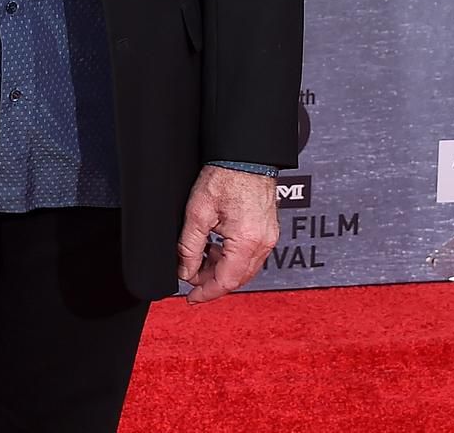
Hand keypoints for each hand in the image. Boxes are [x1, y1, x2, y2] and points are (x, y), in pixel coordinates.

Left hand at [176, 165, 279, 303]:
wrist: (246, 155)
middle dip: (212, 281)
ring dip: (221, 269)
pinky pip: (250, 255)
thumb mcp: (198, 211)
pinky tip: (216, 248)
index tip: (191, 298)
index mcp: (247, 241)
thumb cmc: (225, 175)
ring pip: (244, 268)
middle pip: (237, 278)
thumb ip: (189, 245)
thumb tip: (184, 271)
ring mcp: (269, 237)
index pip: (226, 281)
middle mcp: (263, 243)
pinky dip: (232, 257)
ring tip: (199, 258)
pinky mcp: (268, 230)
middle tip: (190, 276)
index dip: (206, 293)